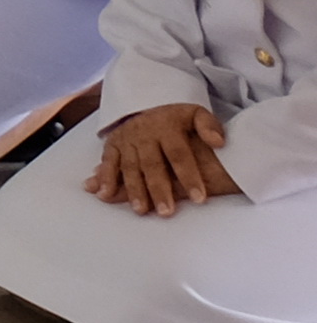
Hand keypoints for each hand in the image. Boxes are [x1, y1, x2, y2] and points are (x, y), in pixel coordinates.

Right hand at [94, 103, 240, 217]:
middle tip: (167, 211)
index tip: (199, 198)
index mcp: (167, 126)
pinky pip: (108, 163)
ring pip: (130, 167)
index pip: (179, 154)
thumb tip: (218, 142)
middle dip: (159, 189)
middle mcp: (143, 133)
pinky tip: (105, 194)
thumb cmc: (177, 120)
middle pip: (152, 164)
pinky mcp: (112, 145)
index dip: (189, 176)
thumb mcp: (196, 115)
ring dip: (134, 190)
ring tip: (141, 210)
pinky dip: (105, 179)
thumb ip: (209, 127)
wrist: (148, 110)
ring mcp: (126, 139)